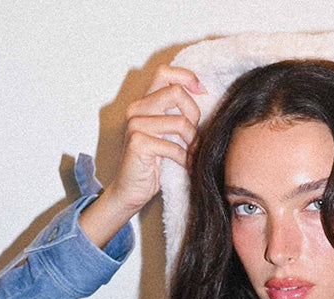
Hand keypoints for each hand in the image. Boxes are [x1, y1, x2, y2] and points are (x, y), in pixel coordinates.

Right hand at [80, 66, 206, 248]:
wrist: (130, 190)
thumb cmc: (152, 164)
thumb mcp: (167, 133)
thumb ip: (176, 114)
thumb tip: (203, 96)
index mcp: (144, 102)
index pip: (165, 72)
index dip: (187, 78)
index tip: (202, 92)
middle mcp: (137, 109)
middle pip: (176, 92)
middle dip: (194, 115)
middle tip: (195, 136)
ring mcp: (135, 125)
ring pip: (180, 122)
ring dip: (193, 142)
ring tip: (193, 154)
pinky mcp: (138, 143)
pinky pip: (173, 147)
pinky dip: (184, 159)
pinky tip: (186, 166)